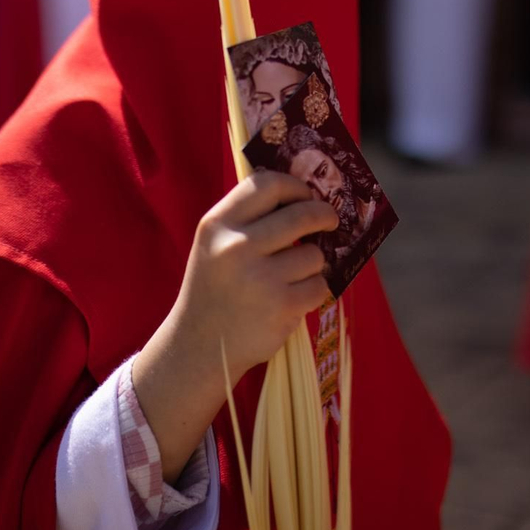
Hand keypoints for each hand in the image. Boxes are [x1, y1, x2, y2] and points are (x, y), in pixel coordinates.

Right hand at [132, 172, 336, 479]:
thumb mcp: (214, 244)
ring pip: (315, 255)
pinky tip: (296, 297)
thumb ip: (247, 218)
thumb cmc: (214, 288)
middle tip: (330, 221)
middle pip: (301, 215)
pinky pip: (319, 286)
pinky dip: (314, 291)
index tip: (307, 194)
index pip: (267, 185)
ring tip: (296, 274)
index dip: (295, 186)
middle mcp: (237, 246)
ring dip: (314, 263)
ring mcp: (261, 278)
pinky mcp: (282, 307)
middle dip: (324, 216)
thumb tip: (301, 195)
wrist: (200, 345)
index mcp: (218, 224)